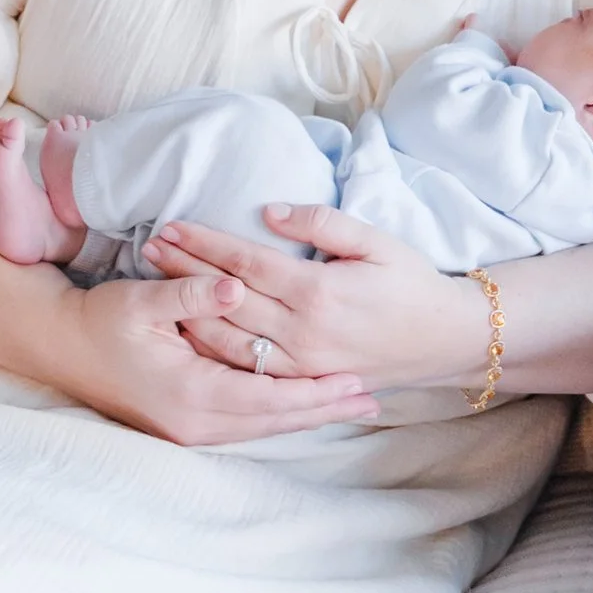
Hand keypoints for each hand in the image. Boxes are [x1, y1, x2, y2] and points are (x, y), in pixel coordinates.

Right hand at [0, 201, 374, 445]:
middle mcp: (195, 422)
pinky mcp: (186, 424)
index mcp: (191, 394)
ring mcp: (189, 429)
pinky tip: (303, 404)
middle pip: (275, 421)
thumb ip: (192, 293)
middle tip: (372, 399)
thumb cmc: (101, 319)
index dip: (316, 391)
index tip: (358, 381)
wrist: (59, 347)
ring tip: (351, 403)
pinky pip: (246, 424)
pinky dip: (279, 415)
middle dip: (323, 409)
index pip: (270, 399)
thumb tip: (237, 284)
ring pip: (263, 427)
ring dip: (306, 414)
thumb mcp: (142, 300)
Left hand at [148, 204, 485, 391]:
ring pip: (227, 339)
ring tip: (158, 282)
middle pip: (227, 297)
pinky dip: (213, 348)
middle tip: (150, 245)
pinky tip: (191, 329)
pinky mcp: (302, 380)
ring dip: (189, 310)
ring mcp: (300, 363)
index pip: (245, 262)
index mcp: (318, 293)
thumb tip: (270, 211)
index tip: (171, 224)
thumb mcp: (376, 240)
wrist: (442, 339)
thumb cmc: (411, 282)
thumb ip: (322, 222)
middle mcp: (302, 333)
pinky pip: (246, 368)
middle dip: (184, 270)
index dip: (204, 243)